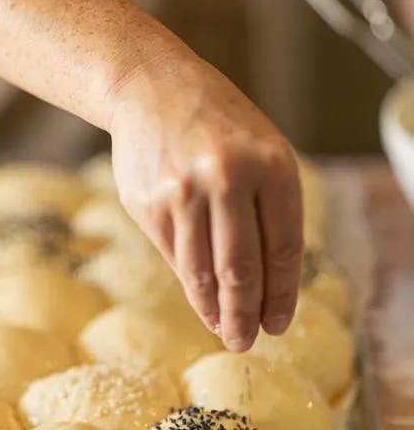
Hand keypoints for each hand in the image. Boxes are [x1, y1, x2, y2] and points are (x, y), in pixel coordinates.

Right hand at [107, 44, 302, 351]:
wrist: (150, 87)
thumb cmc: (217, 125)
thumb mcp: (261, 151)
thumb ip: (268, 210)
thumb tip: (267, 287)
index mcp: (271, 164)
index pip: (283, 248)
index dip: (282, 294)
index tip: (280, 324)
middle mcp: (228, 177)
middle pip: (242, 268)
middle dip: (247, 315)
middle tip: (248, 342)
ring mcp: (183, 191)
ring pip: (203, 270)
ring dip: (215, 310)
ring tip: (225, 332)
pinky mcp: (148, 202)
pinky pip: (174, 256)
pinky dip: (190, 283)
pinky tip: (200, 299)